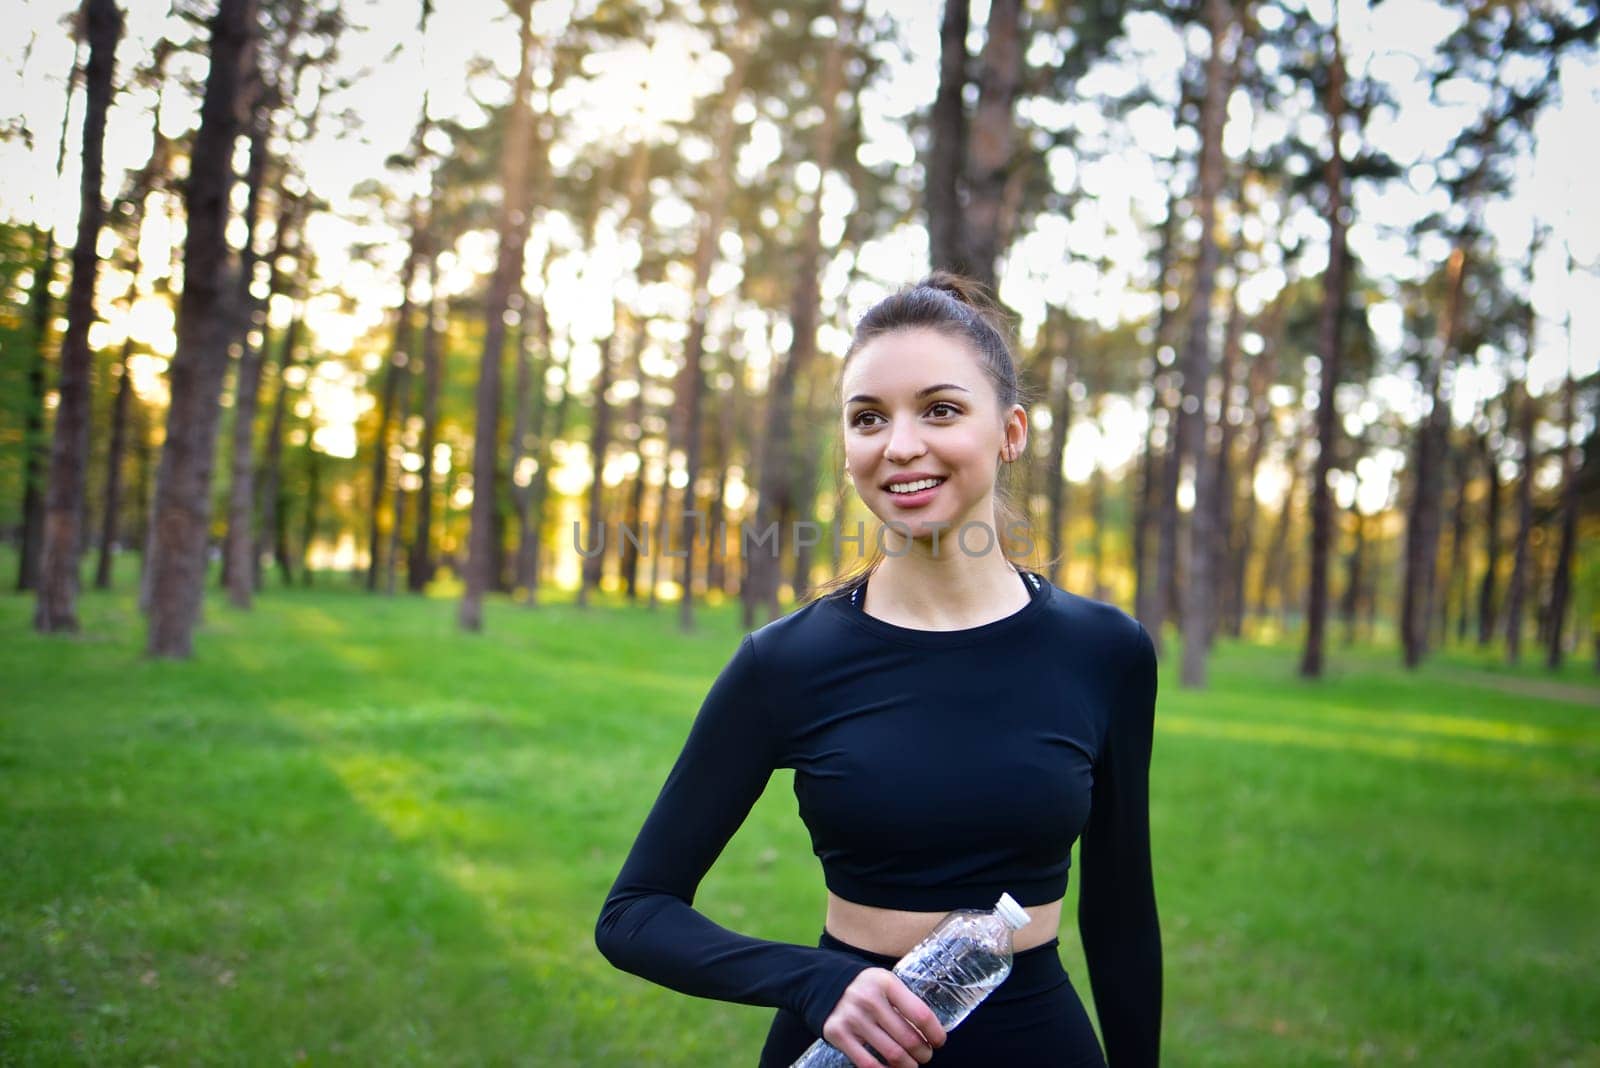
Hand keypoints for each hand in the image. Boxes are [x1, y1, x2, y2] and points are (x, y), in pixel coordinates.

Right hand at [820, 967, 946, 1066]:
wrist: (823, 983)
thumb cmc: (865, 987)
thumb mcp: (885, 982)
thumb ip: (904, 1000)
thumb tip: (931, 1030)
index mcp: (886, 983)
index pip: (920, 1014)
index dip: (935, 1033)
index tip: (939, 1041)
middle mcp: (869, 999)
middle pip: (908, 1038)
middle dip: (924, 1053)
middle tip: (926, 1055)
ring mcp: (853, 1018)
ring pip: (892, 1054)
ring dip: (908, 1065)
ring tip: (912, 1064)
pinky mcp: (838, 1034)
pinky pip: (868, 1063)